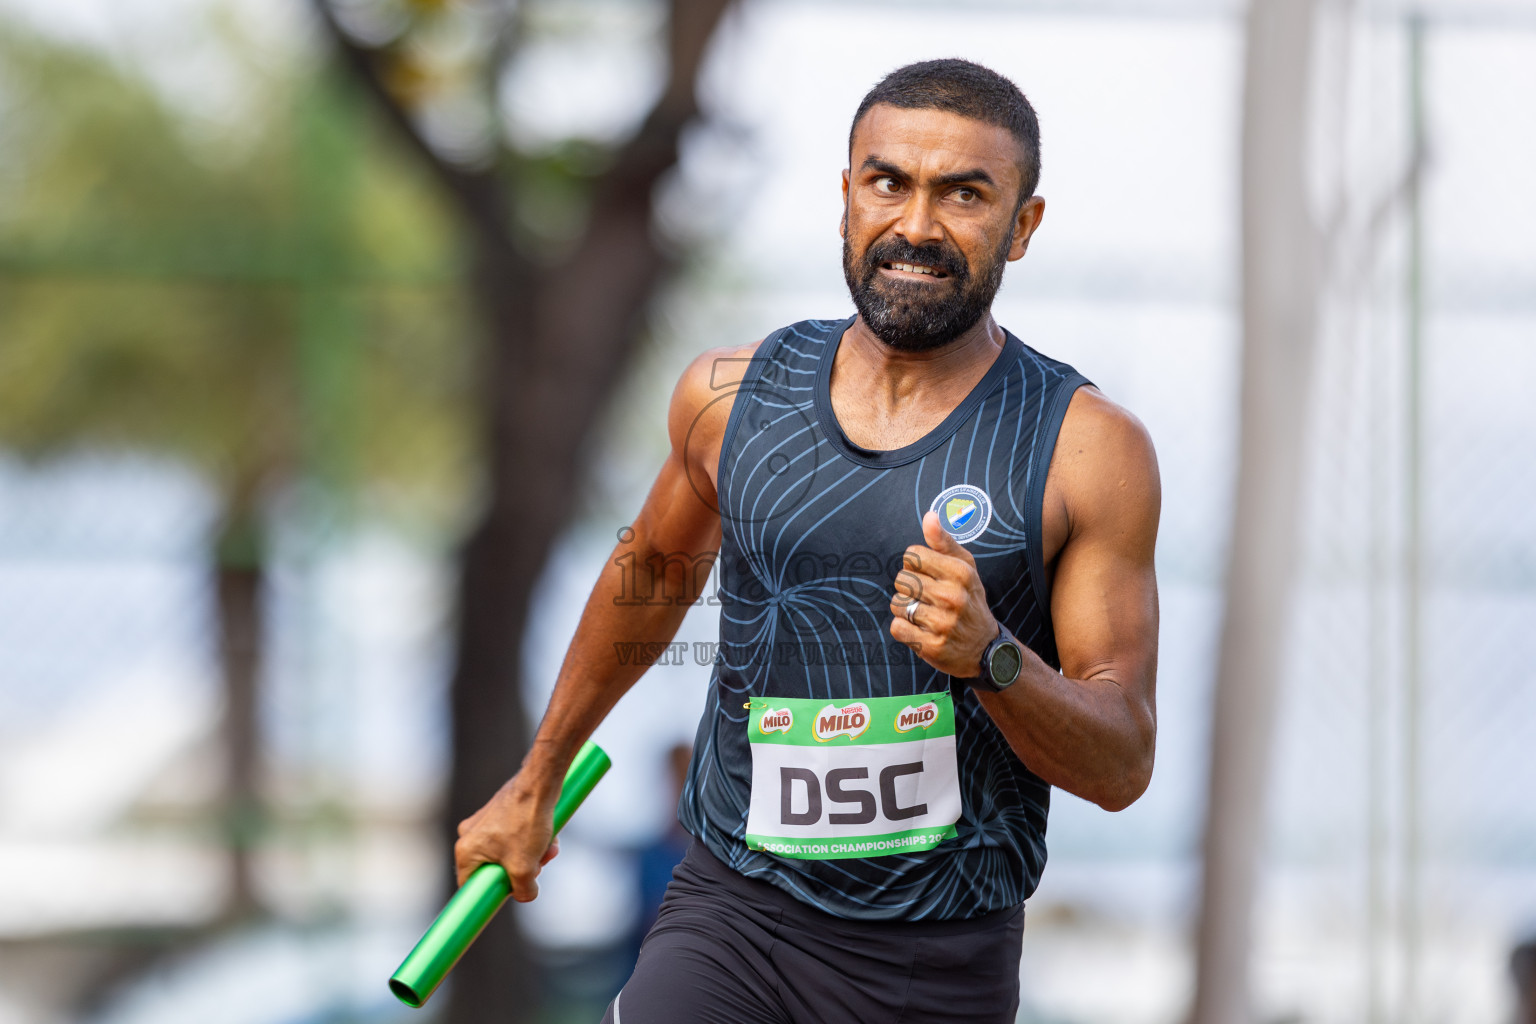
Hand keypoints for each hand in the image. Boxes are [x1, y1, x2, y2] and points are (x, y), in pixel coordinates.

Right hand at [453, 771, 561, 899]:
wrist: (539, 782)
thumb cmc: (526, 822)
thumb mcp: (525, 868)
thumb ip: (523, 891)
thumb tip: (526, 895)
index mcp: (466, 850)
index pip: (470, 885)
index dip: (490, 894)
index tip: (508, 896)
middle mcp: (470, 835)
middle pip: (495, 869)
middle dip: (521, 871)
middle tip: (539, 867)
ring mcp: (485, 821)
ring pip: (510, 852)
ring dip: (532, 855)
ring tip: (550, 848)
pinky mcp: (501, 811)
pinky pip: (515, 836)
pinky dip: (533, 840)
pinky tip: (551, 835)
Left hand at [888, 511, 998, 677]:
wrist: (985, 649)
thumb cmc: (970, 601)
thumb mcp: (965, 568)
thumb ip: (944, 542)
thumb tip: (929, 517)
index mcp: (960, 573)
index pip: (912, 555)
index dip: (916, 565)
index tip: (930, 575)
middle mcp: (952, 597)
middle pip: (901, 579)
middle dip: (910, 588)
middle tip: (929, 598)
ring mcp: (942, 623)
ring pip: (897, 604)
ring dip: (906, 610)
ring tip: (926, 614)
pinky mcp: (931, 646)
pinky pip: (897, 628)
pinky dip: (905, 629)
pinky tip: (922, 630)